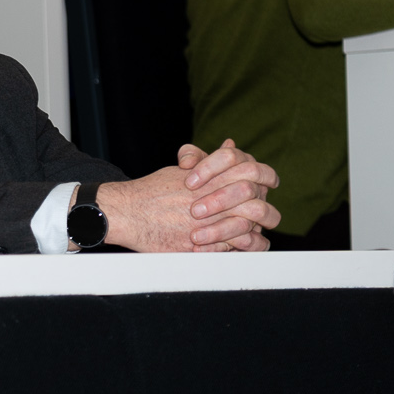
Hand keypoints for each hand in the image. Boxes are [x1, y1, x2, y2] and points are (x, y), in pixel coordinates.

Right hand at [98, 143, 279, 254]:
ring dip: (255, 234)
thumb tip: (230, 144)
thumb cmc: (153, 190)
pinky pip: (231, 249)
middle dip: (266, 213)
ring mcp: (207, 224)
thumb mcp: (182, 169)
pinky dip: (240, 249)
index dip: (266, 179)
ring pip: (248, 230)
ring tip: (257, 236)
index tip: (267, 186)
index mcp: (211, 178)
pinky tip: (241, 248)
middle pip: (256, 204)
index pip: (252, 173)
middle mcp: (212, 200)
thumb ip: (208, 160)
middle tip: (267, 217)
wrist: (126, 212)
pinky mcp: (200, 244)